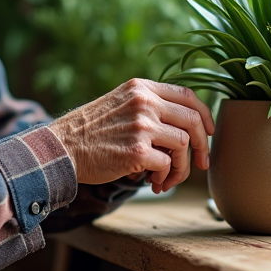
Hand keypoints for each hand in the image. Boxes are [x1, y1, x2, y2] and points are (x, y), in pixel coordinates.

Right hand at [47, 79, 214, 192]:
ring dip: (181, 168)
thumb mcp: (119, 103)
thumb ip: (148, 105)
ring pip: (184, 145)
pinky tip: (153, 182)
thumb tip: (185, 126)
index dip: (205, 115)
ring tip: (166, 179)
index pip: (188, 95)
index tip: (208, 133)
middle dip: (202, 145)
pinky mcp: (137, 151)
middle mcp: (145, 102)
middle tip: (200, 163)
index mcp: (141, 88)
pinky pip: (167, 165)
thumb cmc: (90, 131)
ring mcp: (142, 125)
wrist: (61, 147)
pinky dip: (165, 176)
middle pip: (193, 120)